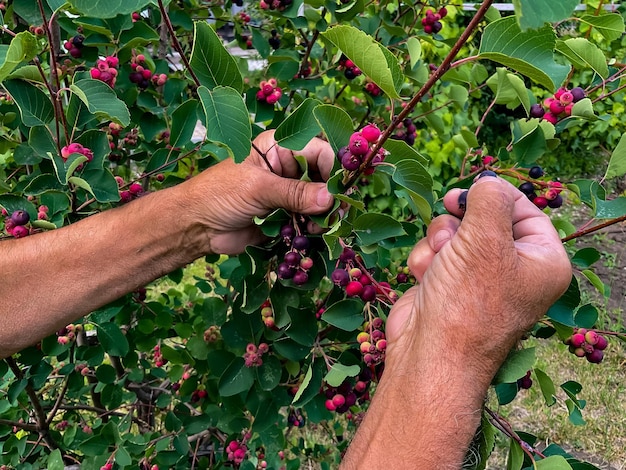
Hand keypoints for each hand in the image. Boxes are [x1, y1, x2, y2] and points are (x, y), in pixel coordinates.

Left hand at [180, 130, 334, 254]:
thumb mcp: (258, 188)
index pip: (319, 151)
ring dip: (323, 215)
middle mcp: (286, 167)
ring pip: (318, 201)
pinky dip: (313, 227)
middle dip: (330, 196)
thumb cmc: (220, 194)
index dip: (333, 168)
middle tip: (334, 214)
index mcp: (279, 147)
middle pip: (323, 177)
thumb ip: (295, 193)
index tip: (339, 191)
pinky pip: (308, 219)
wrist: (196, 226)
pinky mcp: (284, 215)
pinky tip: (310, 234)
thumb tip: (330, 199)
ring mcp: (286, 192)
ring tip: (318, 227)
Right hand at [340, 176, 571, 469]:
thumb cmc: (468, 299)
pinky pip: (437, 253)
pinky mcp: (448, 285)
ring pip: (454, 233)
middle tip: (451, 215)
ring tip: (437, 261)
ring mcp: (478, 279)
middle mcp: (514, 270)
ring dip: (439, 241)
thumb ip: (490, 198)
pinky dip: (427, 260)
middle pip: (485, 218)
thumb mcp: (486, 237)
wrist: (432, 354)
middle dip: (461, 221)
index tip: (470, 191)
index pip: (525, 210)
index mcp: (542, 260)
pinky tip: (425, 277)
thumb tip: (486, 185)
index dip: (495, 196)